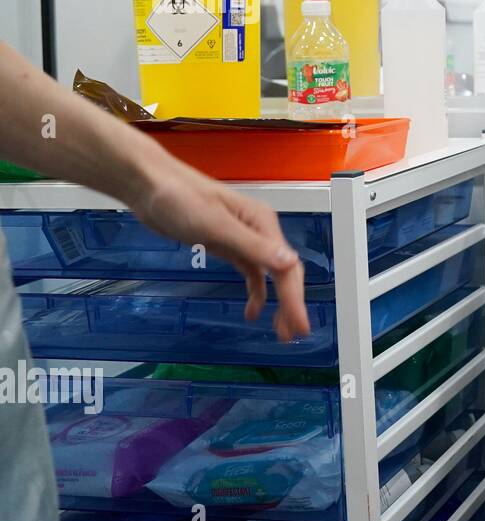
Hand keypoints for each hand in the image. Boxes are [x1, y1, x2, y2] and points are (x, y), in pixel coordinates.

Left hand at [126, 152, 309, 341]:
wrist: (150, 185)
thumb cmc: (180, 199)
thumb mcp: (217, 225)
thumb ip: (253, 246)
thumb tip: (290, 264)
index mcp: (262, 224)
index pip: (287, 268)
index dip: (294, 299)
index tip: (299, 326)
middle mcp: (259, 232)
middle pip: (283, 273)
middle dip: (290, 304)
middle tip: (292, 335)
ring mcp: (243, 239)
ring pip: (269, 275)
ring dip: (277, 302)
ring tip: (279, 330)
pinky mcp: (227, 245)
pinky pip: (251, 272)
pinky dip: (255, 292)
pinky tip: (252, 311)